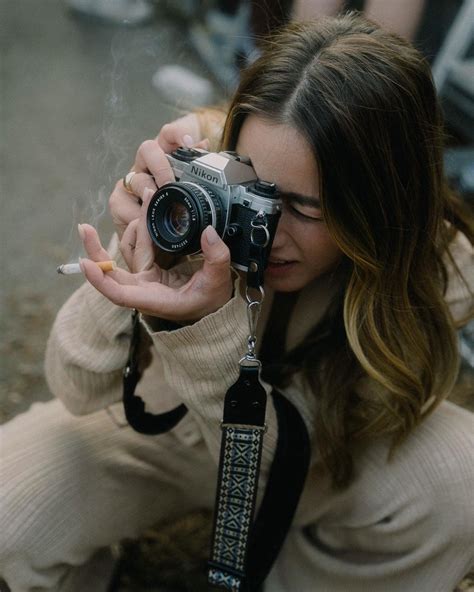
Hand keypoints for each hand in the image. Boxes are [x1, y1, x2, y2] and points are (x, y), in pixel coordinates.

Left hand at [79, 190, 232, 321]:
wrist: (213, 307)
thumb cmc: (212, 301)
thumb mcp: (219, 281)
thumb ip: (216, 257)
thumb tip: (208, 232)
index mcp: (154, 299)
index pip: (119, 295)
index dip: (100, 281)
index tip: (86, 264)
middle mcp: (143, 290)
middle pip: (109, 274)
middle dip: (94, 251)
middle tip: (84, 227)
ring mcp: (144, 279)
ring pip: (123, 256)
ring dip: (126, 232)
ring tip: (138, 206)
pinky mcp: (149, 270)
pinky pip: (137, 249)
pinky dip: (137, 232)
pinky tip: (142, 217)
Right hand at [109, 113, 208, 240]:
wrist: (164, 247)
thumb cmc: (177, 216)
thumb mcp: (192, 193)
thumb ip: (197, 168)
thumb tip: (205, 144)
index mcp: (166, 159)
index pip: (168, 136)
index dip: (176, 134)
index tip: (188, 143)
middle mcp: (146, 167)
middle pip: (147, 149)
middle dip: (161, 166)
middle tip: (170, 184)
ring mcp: (131, 183)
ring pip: (137, 179)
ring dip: (149, 193)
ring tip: (160, 207)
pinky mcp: (118, 202)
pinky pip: (123, 203)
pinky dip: (136, 214)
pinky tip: (145, 222)